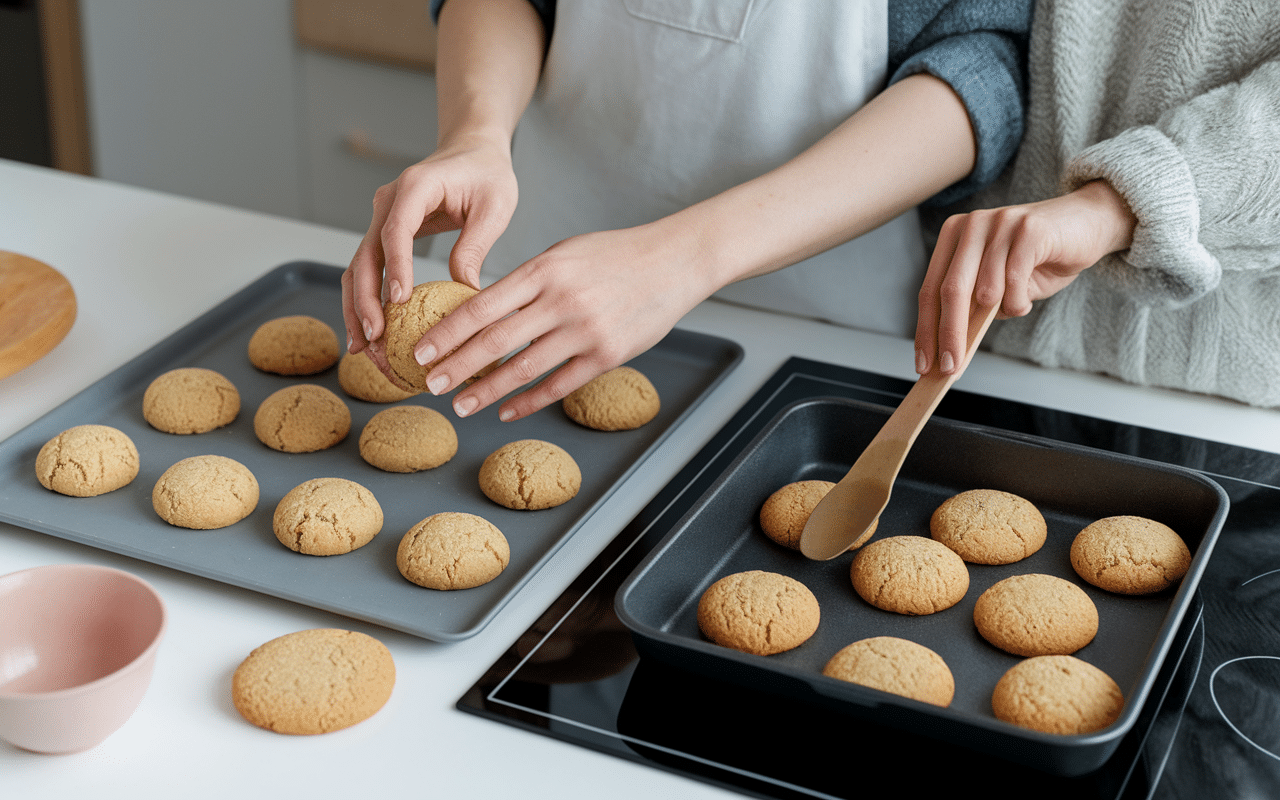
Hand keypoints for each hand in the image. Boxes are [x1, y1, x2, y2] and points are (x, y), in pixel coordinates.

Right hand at [341, 133, 518, 358]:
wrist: (473, 149)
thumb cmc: (487, 173)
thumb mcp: (494, 206)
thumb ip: (475, 245)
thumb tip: (466, 293)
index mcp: (415, 186)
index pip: (396, 230)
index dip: (395, 267)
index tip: (398, 302)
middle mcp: (389, 201)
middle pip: (365, 254)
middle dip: (365, 299)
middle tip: (375, 337)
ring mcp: (381, 217)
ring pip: (358, 266)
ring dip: (357, 306)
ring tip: (363, 347)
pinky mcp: (384, 232)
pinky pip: (369, 268)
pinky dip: (365, 299)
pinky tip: (370, 332)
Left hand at [409, 221, 718, 421]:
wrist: (674, 262)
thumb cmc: (613, 255)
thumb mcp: (563, 254)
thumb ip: (525, 282)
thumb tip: (482, 312)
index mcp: (543, 271)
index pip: (481, 306)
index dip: (446, 333)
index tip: (421, 350)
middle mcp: (561, 301)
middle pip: (494, 341)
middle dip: (455, 366)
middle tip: (428, 384)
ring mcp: (585, 331)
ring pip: (523, 369)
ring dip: (486, 391)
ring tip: (459, 405)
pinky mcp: (607, 355)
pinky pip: (559, 384)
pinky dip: (528, 401)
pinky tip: (505, 411)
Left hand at [915, 180, 1136, 374]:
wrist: (1087, 225)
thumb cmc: (1038, 259)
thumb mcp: (998, 286)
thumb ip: (974, 306)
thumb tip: (951, 347)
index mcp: (953, 236)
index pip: (930, 290)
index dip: (925, 329)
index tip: (923, 364)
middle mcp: (971, 226)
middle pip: (950, 291)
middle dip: (949, 335)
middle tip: (950, 368)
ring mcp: (999, 223)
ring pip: (986, 289)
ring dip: (1001, 312)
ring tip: (1016, 307)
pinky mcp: (1029, 229)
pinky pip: (1014, 280)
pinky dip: (1019, 303)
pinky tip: (1025, 302)